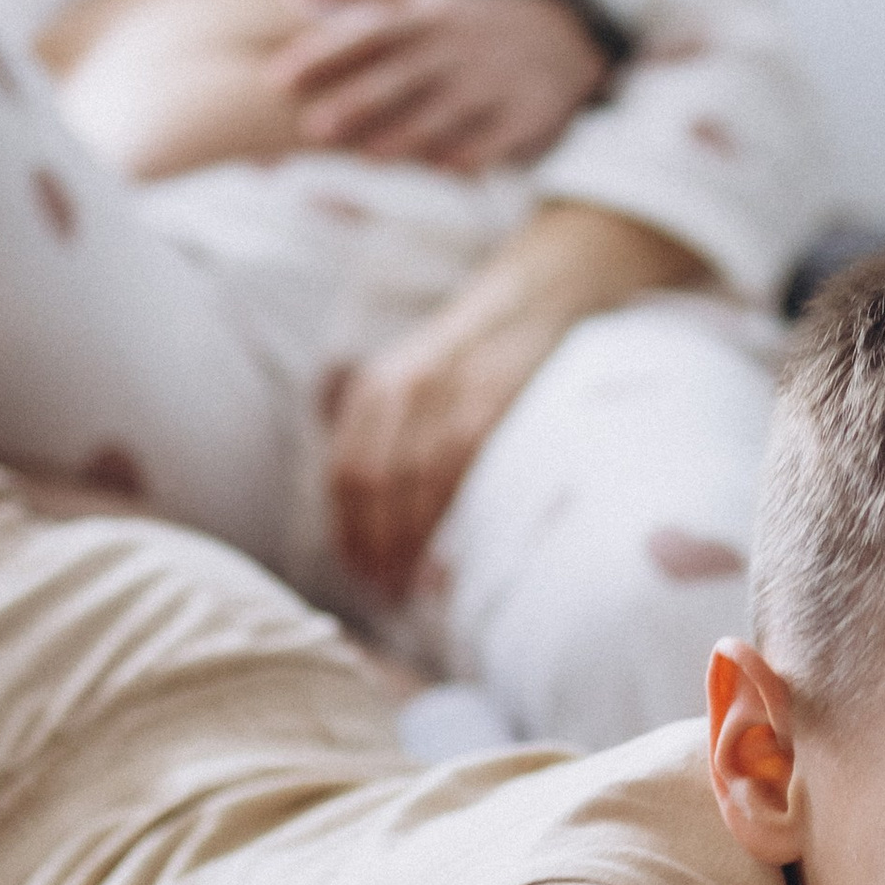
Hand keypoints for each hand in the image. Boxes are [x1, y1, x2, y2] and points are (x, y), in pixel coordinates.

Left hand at [279, 0, 610, 170]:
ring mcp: (493, 81)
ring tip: (366, 156)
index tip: (278, 77)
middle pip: (401, 75)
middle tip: (312, 127)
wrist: (563, 38)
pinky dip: (468, 152)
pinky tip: (438, 171)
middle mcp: (457, 47)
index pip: (368, 33)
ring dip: (406, 133)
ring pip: (445, 110)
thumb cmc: (471, 18)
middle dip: (358, 101)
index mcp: (427, 16)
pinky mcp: (524, 113)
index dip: (322, 54)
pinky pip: (493, 136)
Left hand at [326, 301, 556, 595]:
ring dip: (407, 543)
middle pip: (369, 483)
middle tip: (386, 591)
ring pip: (409, 484)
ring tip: (413, 585)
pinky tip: (447, 551)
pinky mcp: (488, 399)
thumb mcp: (417, 380)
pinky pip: (455, 471)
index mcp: (376, 387)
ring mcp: (443, 391)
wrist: (539, 293)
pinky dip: (446, 518)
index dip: (347, 530)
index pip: (344, 472)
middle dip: (373, 546)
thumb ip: (391, 433)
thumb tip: (373, 517)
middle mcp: (400, 386)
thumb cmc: (480, 354)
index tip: (360, 572)